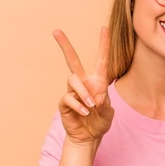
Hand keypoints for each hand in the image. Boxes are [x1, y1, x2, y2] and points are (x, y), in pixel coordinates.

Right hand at [53, 27, 113, 144]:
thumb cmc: (100, 123)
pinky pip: (68, 98)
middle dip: (65, 46)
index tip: (104, 27)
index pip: (102, 60)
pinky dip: (78, 105)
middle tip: (56, 31)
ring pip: (73, 80)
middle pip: (72, 60)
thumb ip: (105, 104)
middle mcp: (84, 83)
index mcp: (98, 82)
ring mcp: (72, 92)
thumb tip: (96, 96)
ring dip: (83, 92)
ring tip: (91, 106)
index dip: (104, 44)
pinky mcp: (64, 103)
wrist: (88, 137)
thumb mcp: (108, 114)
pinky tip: (84, 114)